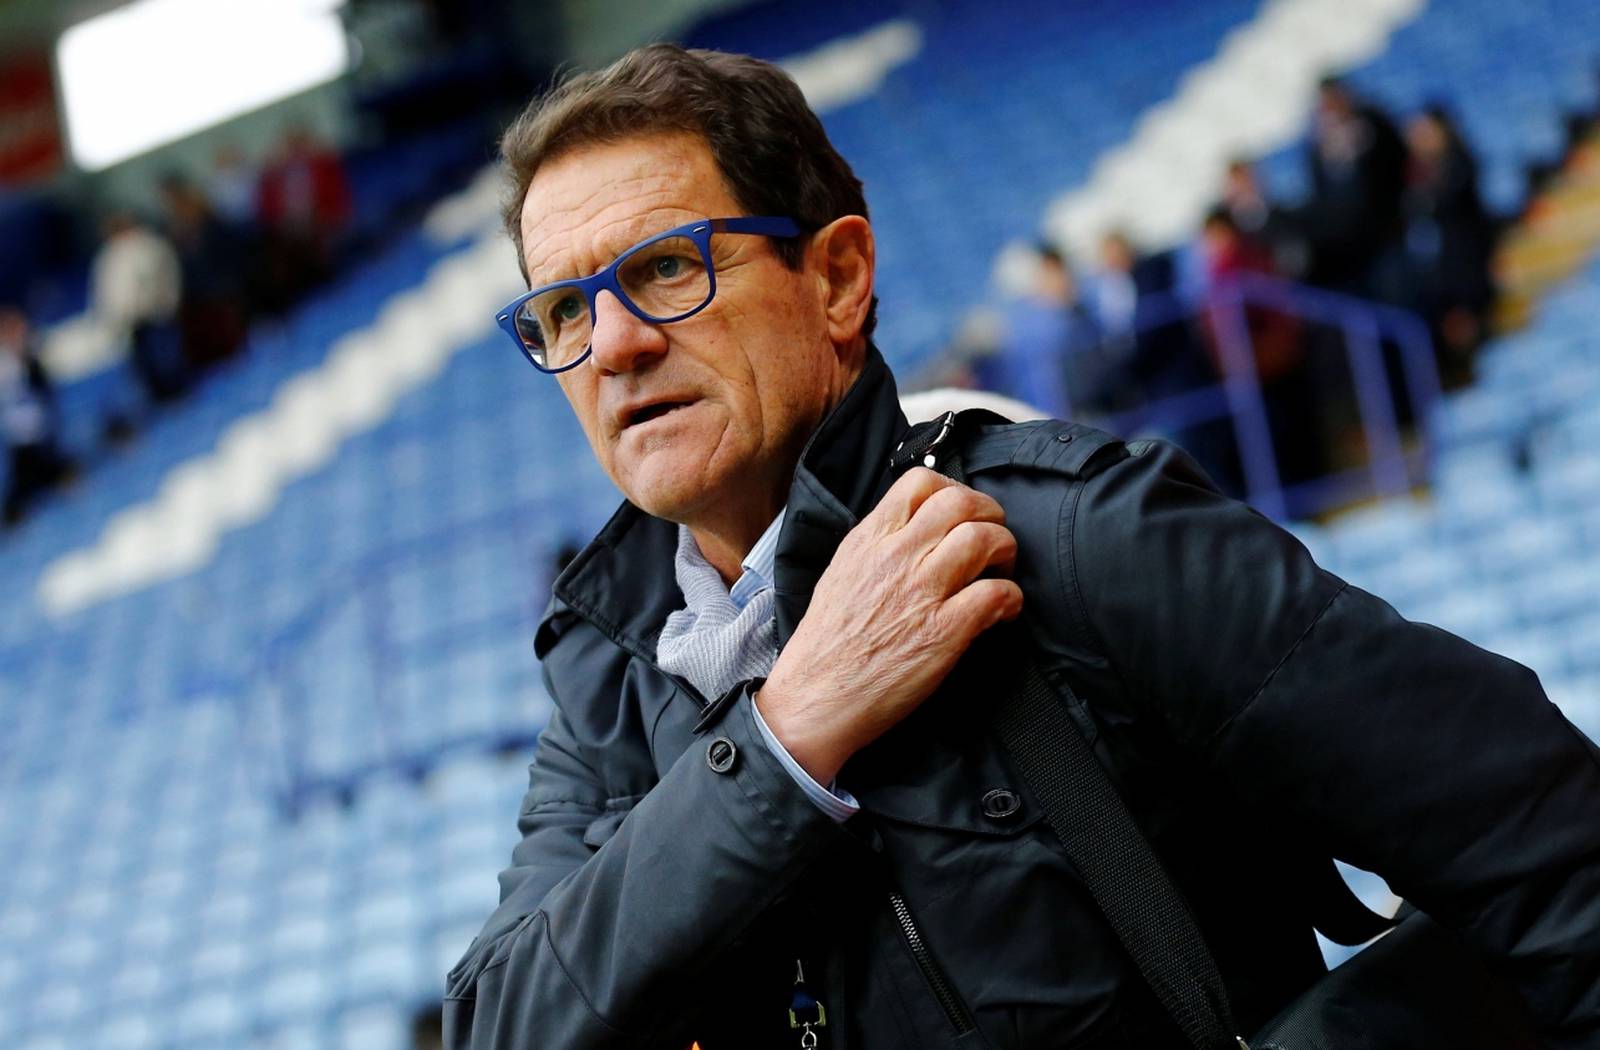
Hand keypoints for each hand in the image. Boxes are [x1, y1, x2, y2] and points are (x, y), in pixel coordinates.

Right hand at [757, 468, 1022, 783]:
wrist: (815, 698)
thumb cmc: (827, 644)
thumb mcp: (842, 572)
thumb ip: (879, 545)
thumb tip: (918, 532)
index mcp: (869, 540)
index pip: (920, 482)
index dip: (955, 490)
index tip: (964, 514)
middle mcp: (895, 557)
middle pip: (961, 503)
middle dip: (990, 515)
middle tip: (994, 539)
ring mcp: (921, 593)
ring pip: (984, 539)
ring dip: (1005, 551)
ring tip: (999, 572)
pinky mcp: (943, 633)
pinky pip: (996, 594)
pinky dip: (1011, 598)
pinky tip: (1002, 611)